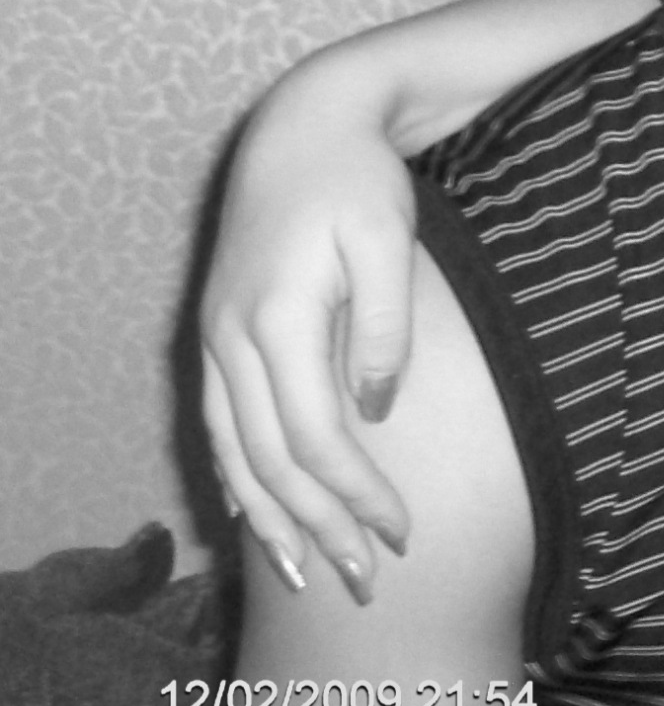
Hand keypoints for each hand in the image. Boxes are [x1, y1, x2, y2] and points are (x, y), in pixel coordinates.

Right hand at [200, 60, 419, 601]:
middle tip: (363, 581)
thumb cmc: (358, 179)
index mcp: (277, 321)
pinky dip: (237, 476)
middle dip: (316, 528)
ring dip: (271, 519)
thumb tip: (376, 411)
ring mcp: (217, 337)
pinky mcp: (219, 332)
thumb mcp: (388, 240)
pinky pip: (218, 423)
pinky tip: (253, 515)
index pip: (315, 438)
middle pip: (269, 461)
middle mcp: (232, 339)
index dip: (356, 495)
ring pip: (234, 452)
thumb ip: (385, 327)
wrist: (305, 124)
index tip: (402, 534)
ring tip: (304, 574)